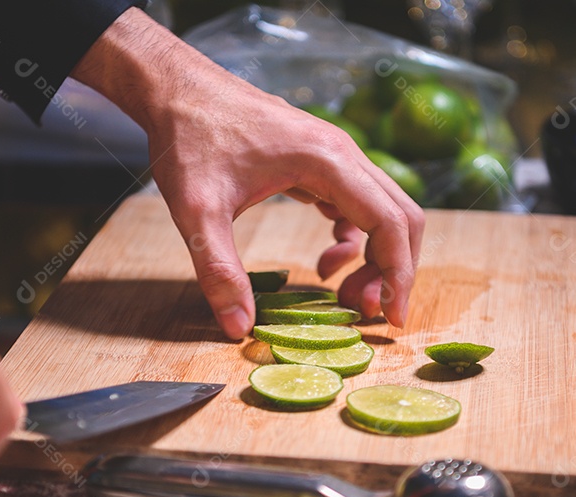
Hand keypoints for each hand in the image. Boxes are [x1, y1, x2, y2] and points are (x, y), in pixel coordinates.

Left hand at [73, 9, 424, 339]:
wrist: (175, 88)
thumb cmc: (187, 140)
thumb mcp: (197, 213)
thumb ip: (220, 272)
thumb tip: (239, 328)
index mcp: (328, 162)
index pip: (390, 223)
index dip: (399, 275)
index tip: (392, 319)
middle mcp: (343, 154)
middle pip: (400, 217)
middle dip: (392, 270)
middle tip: (364, 312)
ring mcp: (334, 155)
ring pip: (382, 212)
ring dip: (375, 258)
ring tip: (342, 295)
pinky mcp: (319, 161)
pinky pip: (357, 205)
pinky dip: (353, 240)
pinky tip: (325, 263)